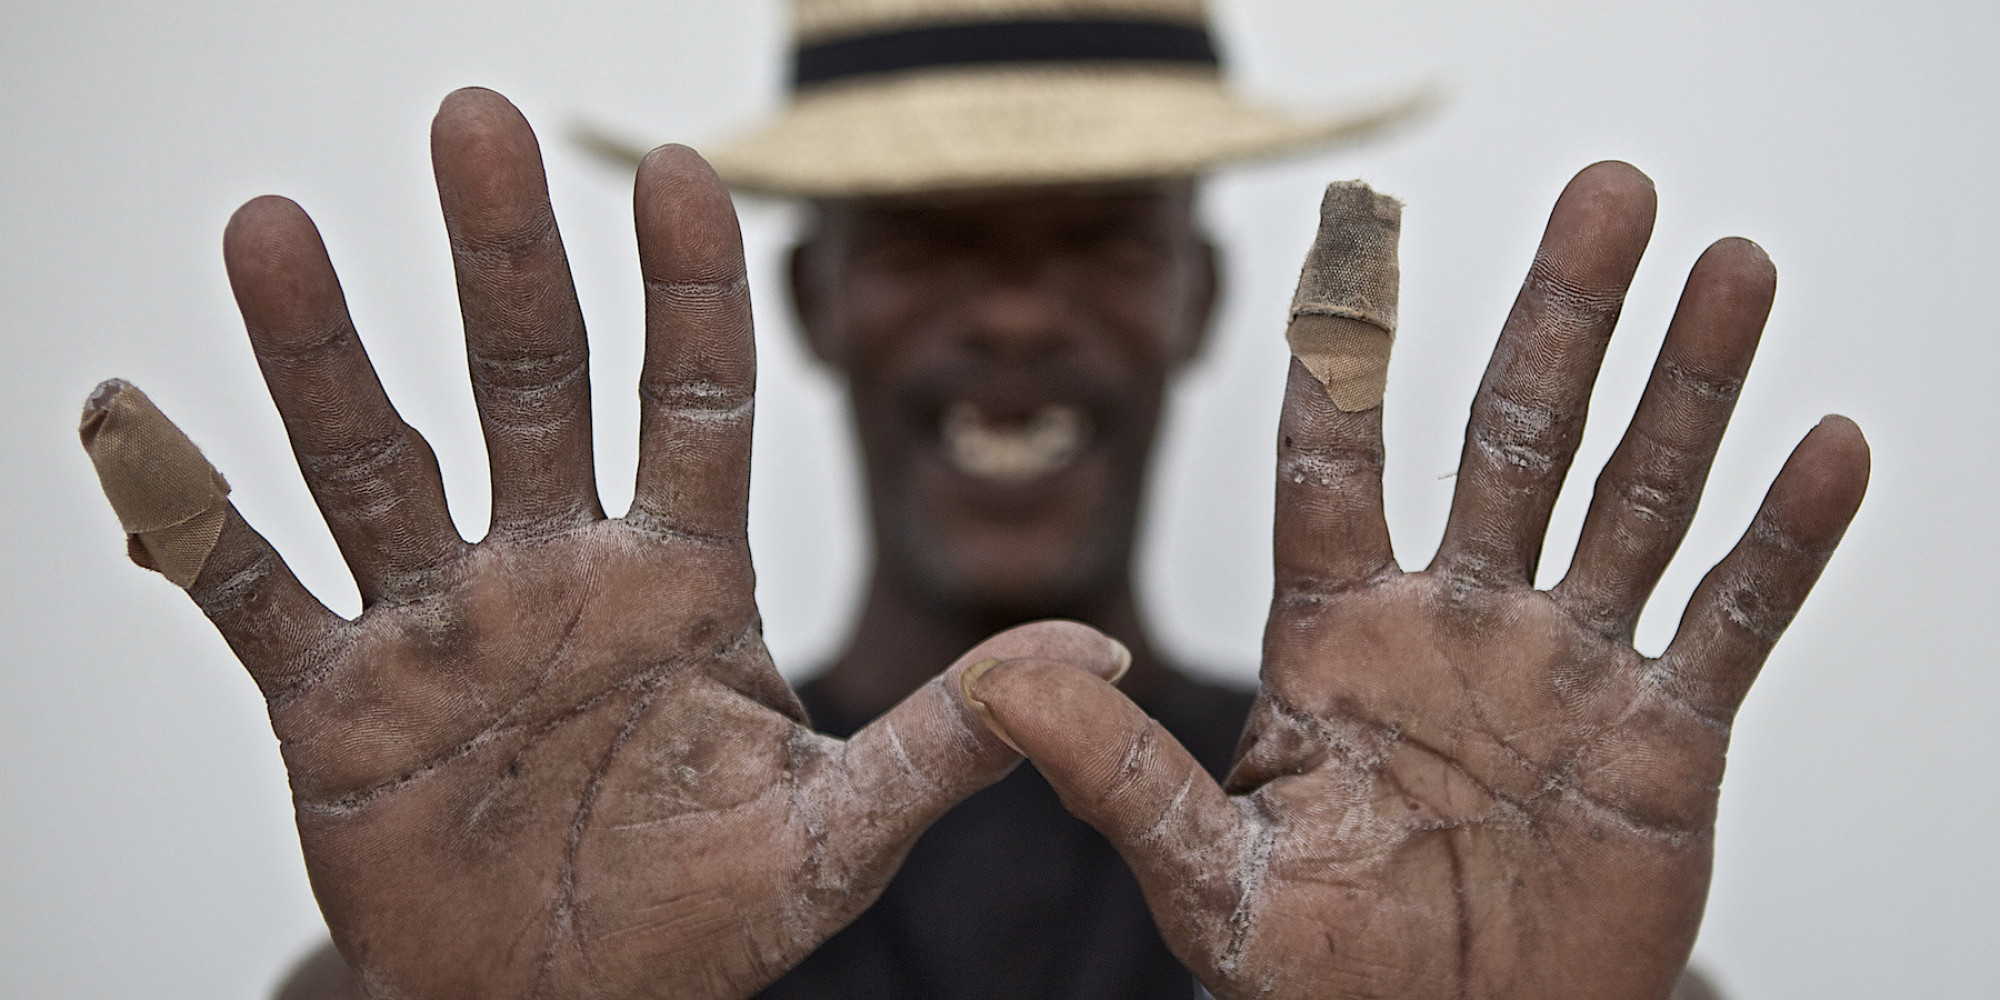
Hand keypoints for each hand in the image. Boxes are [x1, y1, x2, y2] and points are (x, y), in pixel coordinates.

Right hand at [81, 88, 1126, 999]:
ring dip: (323, 349)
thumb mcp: (837, 835)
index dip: (691, 286)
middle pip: (531, 384)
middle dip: (505, 259)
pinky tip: (131, 413)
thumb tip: (1100, 657)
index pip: (694, 397)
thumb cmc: (707, 924)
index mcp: (681, 578)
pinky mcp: (331, 699)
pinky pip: (244, 589)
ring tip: (276, 224)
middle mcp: (556, 569)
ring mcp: (438, 623)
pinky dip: (187, 511)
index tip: (689, 170)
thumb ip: (951, 740)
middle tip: (474, 117)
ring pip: (377, 457)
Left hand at [965, 162, 1869, 998]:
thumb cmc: (1319, 981)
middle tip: (1610, 190)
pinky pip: (1731, 622)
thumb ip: (1115, 772)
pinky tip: (1826, 449)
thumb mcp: (1209, 878)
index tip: (1359, 227)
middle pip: (1515, 439)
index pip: (1337, 461)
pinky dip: (1783, 543)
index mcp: (1340, 636)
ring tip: (1736, 268)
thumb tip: (996, 679)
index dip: (1346, 348)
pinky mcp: (1664, 739)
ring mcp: (1567, 672)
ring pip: (1634, 501)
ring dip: (1689, 388)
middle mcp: (1458, 625)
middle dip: (1563, 317)